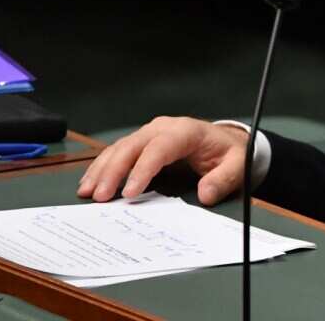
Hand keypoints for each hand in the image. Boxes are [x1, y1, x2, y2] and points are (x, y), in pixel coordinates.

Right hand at [77, 116, 249, 205]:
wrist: (226, 142)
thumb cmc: (229, 153)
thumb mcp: (237, 165)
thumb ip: (223, 179)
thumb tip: (206, 193)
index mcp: (187, 131)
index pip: (160, 148)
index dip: (143, 169)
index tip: (130, 193)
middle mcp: (164, 128)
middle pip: (132, 146)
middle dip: (113, 171)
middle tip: (100, 196)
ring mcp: (150, 134)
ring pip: (119, 148)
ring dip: (102, 169)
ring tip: (87, 192)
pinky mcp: (141, 143)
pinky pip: (117, 152)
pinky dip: (102, 167)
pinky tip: (90, 182)